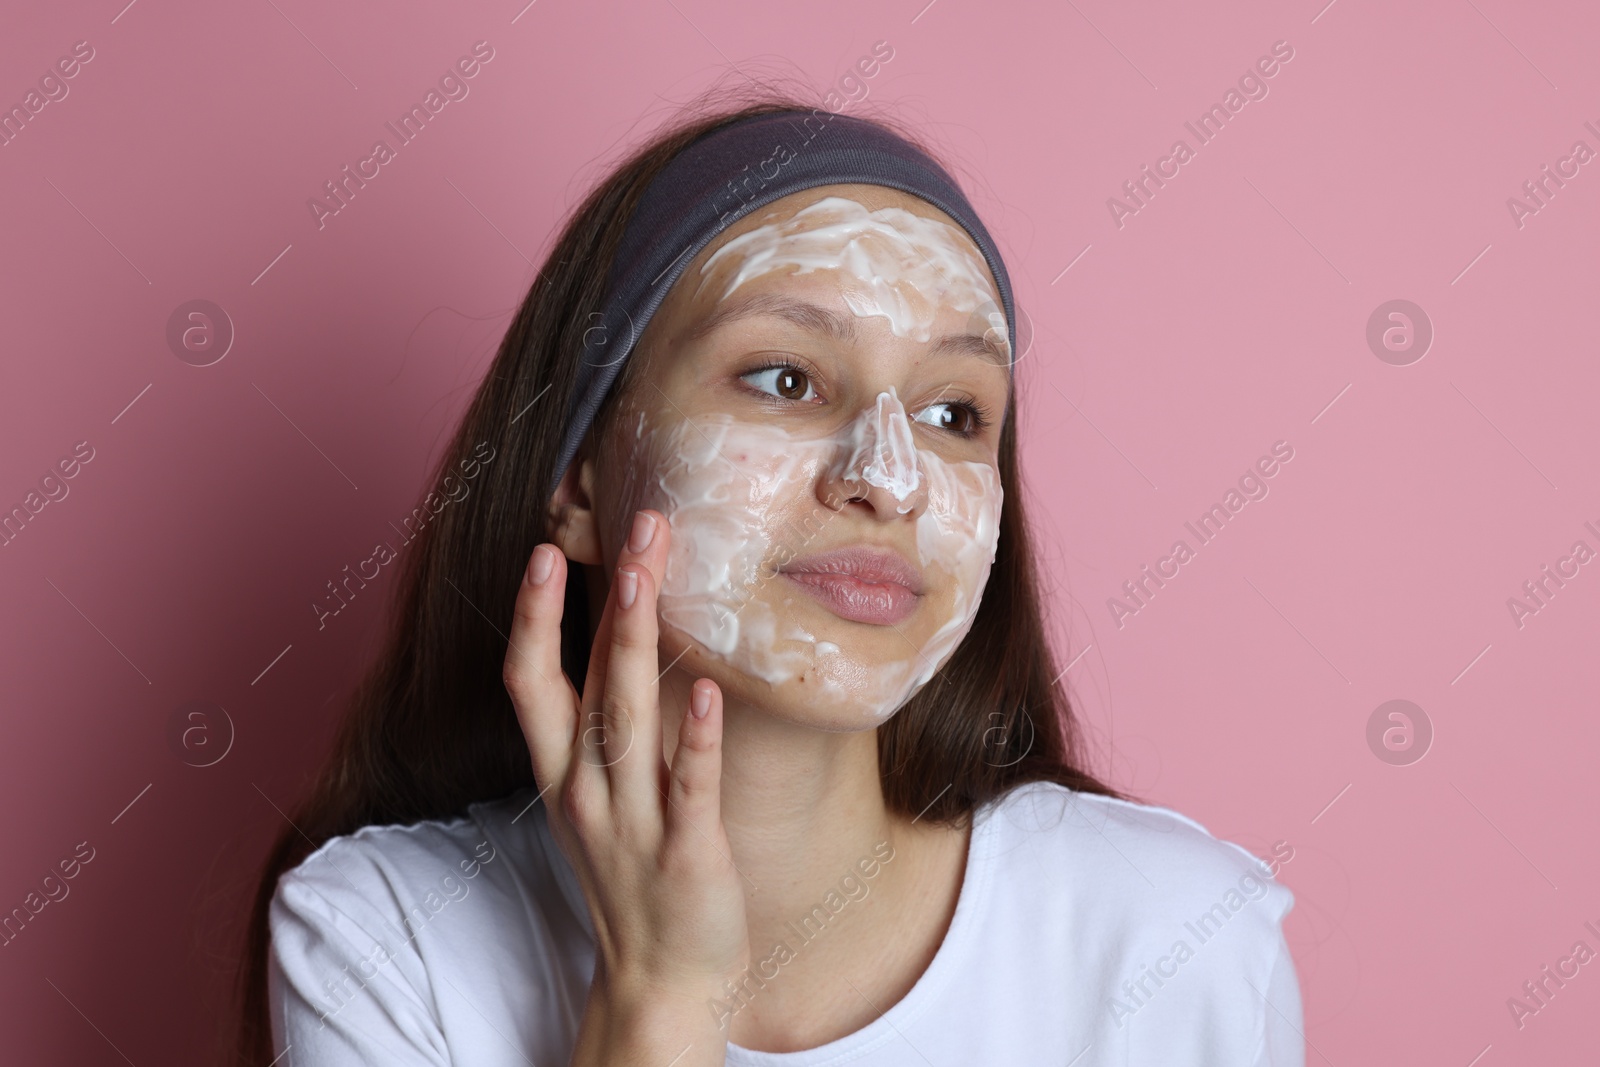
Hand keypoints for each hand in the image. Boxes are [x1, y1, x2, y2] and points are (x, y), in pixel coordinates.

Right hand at [503, 509, 749, 1051]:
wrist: (661, 980)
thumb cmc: (634, 872)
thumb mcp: (597, 794)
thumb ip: (603, 722)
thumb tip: (624, 633)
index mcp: (562, 773)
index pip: (529, 681)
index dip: (531, 616)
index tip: (545, 550)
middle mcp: (588, 791)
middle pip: (587, 682)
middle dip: (607, 600)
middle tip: (636, 526)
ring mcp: (634, 824)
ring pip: (627, 722)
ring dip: (636, 647)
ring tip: (648, 577)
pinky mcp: (687, 855)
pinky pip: (691, 790)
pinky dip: (698, 742)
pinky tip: (713, 695)